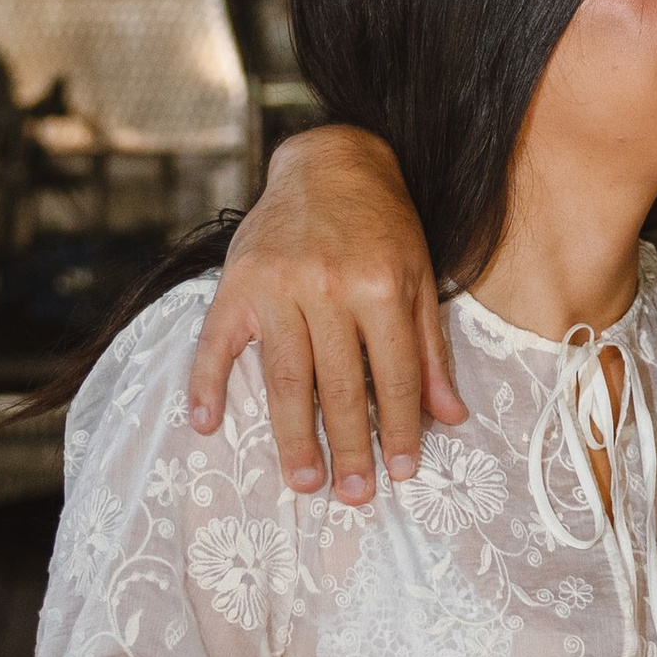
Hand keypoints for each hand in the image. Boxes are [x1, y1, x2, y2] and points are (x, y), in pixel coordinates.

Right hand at [184, 125, 464, 502]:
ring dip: (294, 436)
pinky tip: (206, 425)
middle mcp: (328, 287)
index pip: (394, 376)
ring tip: (304, 481)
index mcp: (380, 287)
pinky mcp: (235, 282)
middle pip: (340, 386)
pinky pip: (216, 342)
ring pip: (286, 377)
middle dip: (349, 447)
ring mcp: (277, 285)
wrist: (330, 161)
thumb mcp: (419, 279)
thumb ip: (430, 350)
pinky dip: (206, 384)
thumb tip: (451, 417)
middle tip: (353, 495)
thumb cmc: (384, 225)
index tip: (402, 472)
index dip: (400, 429)